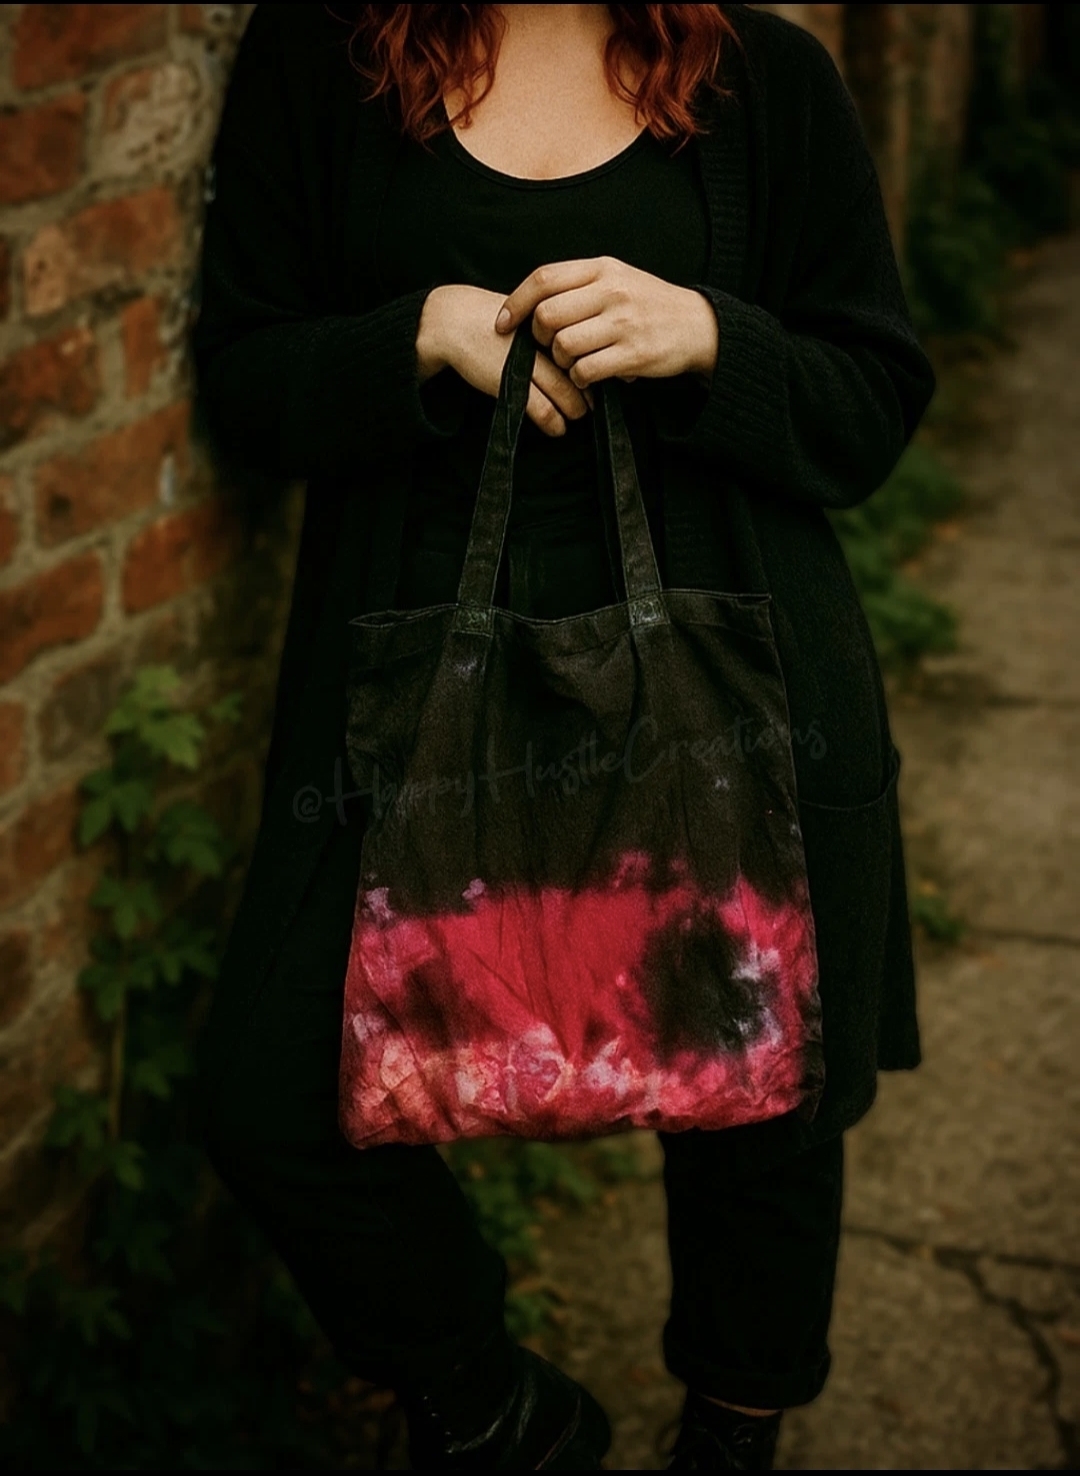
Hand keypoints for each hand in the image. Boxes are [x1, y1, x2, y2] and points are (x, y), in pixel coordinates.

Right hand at [416, 283, 591, 437]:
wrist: (454, 322)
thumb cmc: (492, 319)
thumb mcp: (526, 315)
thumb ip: (551, 330)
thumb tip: (579, 350)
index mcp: (550, 321)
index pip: (584, 346)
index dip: (597, 364)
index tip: (605, 378)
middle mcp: (541, 340)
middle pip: (580, 370)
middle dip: (591, 392)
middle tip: (596, 403)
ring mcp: (526, 362)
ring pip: (565, 392)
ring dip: (576, 409)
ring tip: (578, 415)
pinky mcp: (510, 383)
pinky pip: (542, 409)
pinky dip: (554, 422)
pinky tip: (558, 428)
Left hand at [494, 256, 718, 388]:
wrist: (698, 325)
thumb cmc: (650, 304)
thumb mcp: (619, 278)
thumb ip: (580, 284)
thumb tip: (533, 302)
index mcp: (602, 268)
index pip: (544, 279)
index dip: (515, 302)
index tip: (502, 323)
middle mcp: (611, 291)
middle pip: (547, 316)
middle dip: (538, 338)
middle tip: (549, 347)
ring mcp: (623, 322)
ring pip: (563, 346)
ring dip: (560, 361)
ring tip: (574, 362)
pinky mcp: (633, 353)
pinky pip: (585, 371)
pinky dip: (580, 379)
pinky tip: (589, 377)